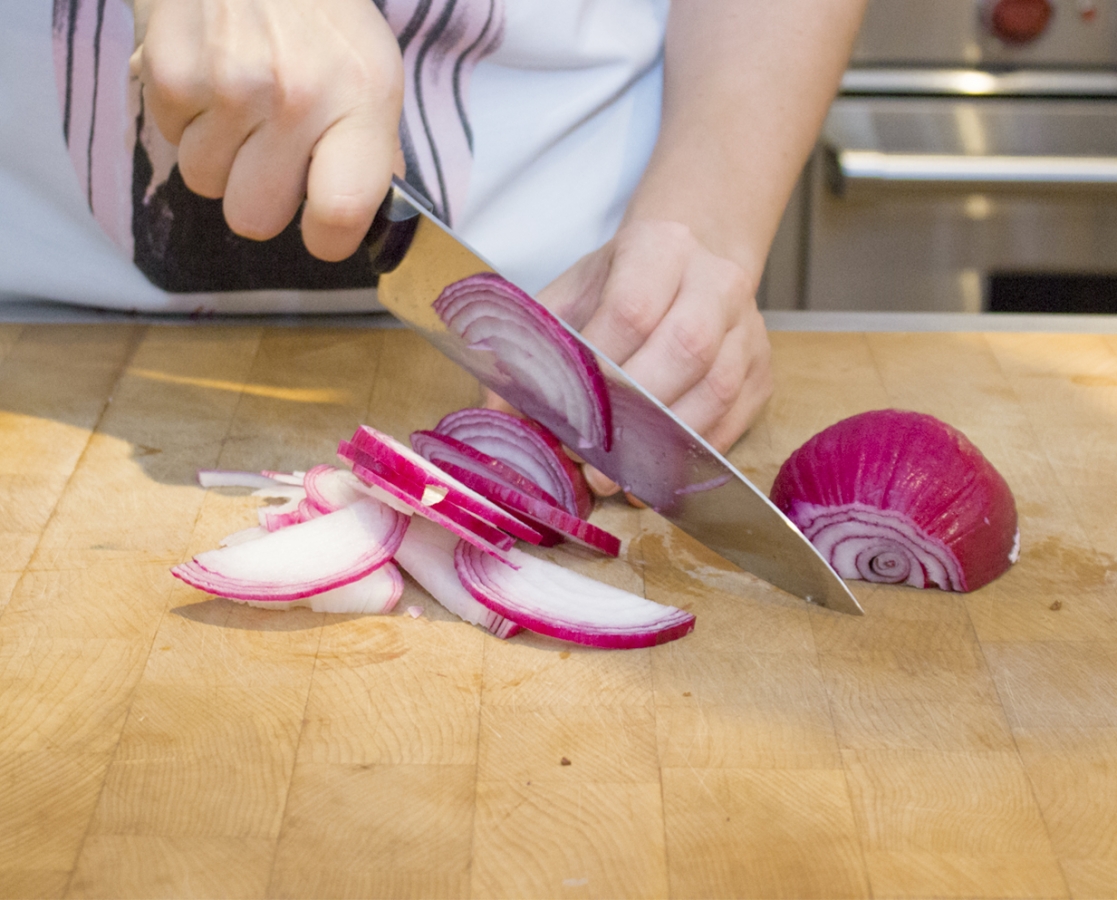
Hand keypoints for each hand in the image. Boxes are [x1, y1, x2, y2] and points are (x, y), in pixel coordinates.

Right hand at [130, 0, 403, 261]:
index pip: (341, 213)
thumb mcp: (372, 71)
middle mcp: (297, 97)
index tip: (322, 229)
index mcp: (361, 101)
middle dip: (258, 196)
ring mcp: (230, 85)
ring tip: (240, 101)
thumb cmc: (320, 13)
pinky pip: (170, 139)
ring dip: (218, 155)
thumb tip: (365, 217)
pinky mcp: (171, 72)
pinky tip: (210, 74)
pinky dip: (186, 117)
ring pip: (205, 183)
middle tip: (271, 151)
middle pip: (254, 218)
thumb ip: (372, 149)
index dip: (328, 238)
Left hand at [537, 219, 771, 495]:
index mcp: (662, 247)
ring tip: (615, 476)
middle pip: (686, 349)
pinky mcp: (762, 372)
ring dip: (663, 443)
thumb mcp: (571, 296)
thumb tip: (496, 412)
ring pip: (717, 391)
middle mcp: (716, 282)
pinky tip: (652, 476)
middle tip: (590, 458)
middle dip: (633, 413)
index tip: (565, 412)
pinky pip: (735, 423)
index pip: (632, 309)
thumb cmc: (622, 284)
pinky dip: (691, 457)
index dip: (599, 367)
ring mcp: (747, 329)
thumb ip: (533, 347)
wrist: (691, 263)